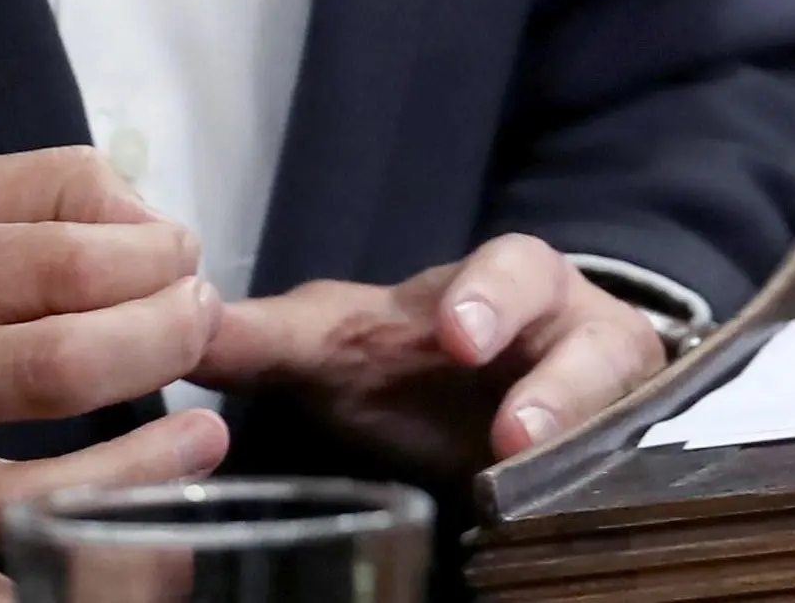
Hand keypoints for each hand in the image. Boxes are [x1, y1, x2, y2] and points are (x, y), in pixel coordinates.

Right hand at [0, 147, 230, 602]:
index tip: (182, 260)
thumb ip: (34, 192)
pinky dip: (72, 574)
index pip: (61, 262)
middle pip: (62, 368)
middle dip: (166, 341)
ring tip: (201, 438)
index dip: (154, 261)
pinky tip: (126, 539)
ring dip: (151, 470)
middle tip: (198, 325)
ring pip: (42, 498)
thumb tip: (150, 222)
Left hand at [196, 233, 667, 476]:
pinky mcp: (616, 458)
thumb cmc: (417, 353)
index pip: (511, 270)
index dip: (489, 299)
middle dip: (561, 384)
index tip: (454, 336)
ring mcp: (608, 399)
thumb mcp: (344, 341)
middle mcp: (572, 332)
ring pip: (617, 414)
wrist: (506, 386)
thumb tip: (172, 329)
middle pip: (593, 343)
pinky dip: (592, 494)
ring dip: (578, 449)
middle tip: (515, 433)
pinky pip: (622, 473)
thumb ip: (264, 339)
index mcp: (506, 283)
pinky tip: (557, 523)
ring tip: (532, 486)